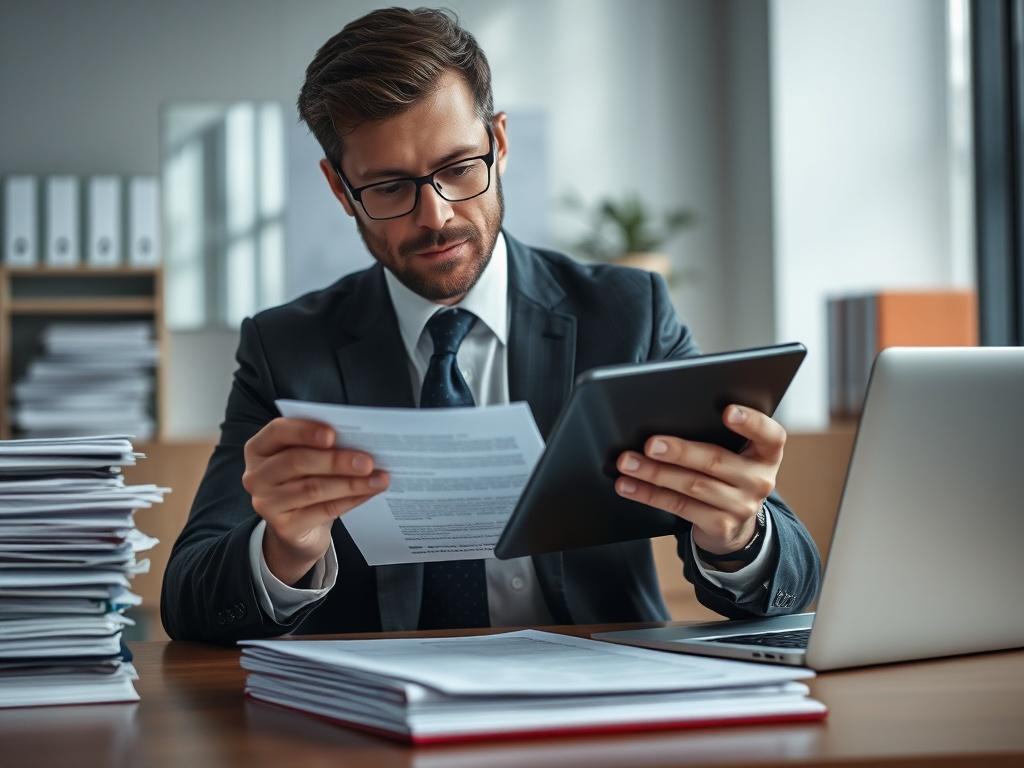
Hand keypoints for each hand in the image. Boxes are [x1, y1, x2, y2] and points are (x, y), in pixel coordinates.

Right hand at [242, 417, 388, 585]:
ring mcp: (266, 503)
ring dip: (350, 483)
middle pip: (297, 462)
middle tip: (368, 461)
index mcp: (259, 448)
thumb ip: (322, 446)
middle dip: (336, 460)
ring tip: (379, 479)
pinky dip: (350, 500)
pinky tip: (369, 493)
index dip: (305, 431)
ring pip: (312, 489)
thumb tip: (362, 440)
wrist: (298, 526)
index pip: (277, 432)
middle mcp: (256, 475)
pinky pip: (322, 510)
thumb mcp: (307, 459)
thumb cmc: (305, 479)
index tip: (333, 435)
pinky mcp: (284, 527)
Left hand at [614, 404, 784, 559]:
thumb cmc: (726, 475)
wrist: (734, 525)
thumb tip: (664, 418)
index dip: (751, 422)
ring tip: (628, 462)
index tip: (727, 411)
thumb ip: (715, 437)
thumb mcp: (734, 455)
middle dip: (679, 451)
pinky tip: (628, 485)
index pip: (770, 435)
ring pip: (692, 485)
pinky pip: (679, 506)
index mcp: (766, 454)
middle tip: (650, 444)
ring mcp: (742, 506)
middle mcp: (759, 480)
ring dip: (654, 473)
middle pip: (716, 460)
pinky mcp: (720, 525)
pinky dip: (649, 494)